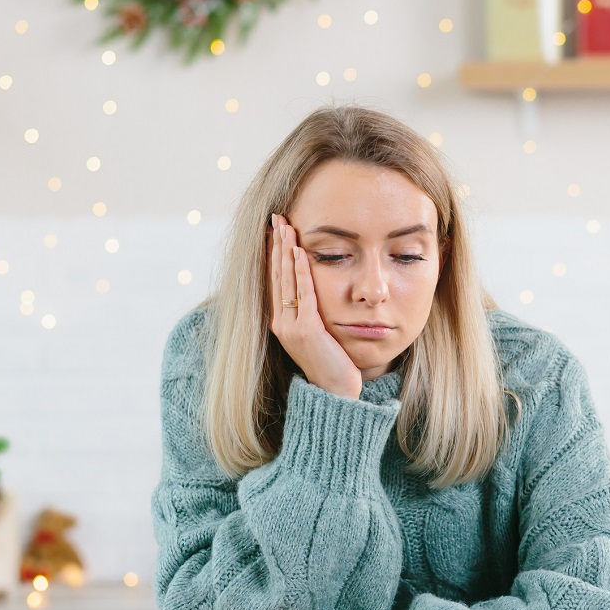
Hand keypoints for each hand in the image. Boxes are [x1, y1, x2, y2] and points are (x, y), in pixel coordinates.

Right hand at [268, 213, 362, 398]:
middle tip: (277, 217)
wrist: (335, 392)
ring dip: (285, 250)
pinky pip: (303, 294)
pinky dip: (300, 271)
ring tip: (285, 226)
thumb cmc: (333, 363)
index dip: (273, 253)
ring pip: (285, 280)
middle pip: (276, 274)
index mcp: (281, 322)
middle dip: (276, 244)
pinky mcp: (306, 330)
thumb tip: (314, 290)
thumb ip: (312, 312)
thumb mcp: (319, 333)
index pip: (275, 279)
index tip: (275, 230)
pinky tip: (300, 252)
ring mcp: (290, 327)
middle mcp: (280, 322)